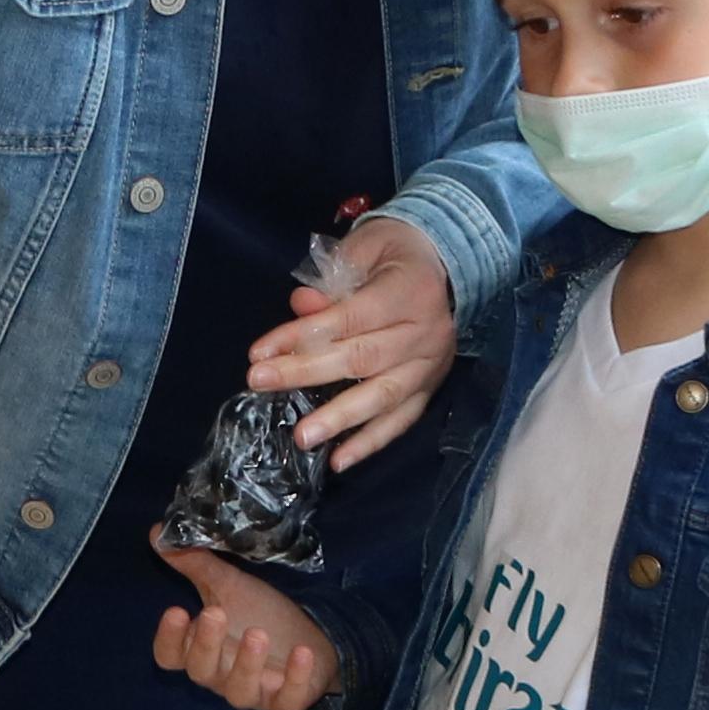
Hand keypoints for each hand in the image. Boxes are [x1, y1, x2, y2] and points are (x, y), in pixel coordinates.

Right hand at [146, 539, 338, 709]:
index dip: (169, 638)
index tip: (176, 610)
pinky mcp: (287, 700)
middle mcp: (220, 675)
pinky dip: (295, 677)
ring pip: (239, 690)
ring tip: (257, 633)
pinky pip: (287, 698)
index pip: (171, 655)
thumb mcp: (230, 586)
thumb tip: (158, 532)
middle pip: (201, 671)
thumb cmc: (260, 613)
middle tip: (216, 613)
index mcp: (200, 649)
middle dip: (206, 644)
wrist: (311, 636)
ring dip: (247, 663)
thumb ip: (196, 565)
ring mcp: (253, 691)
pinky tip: (302, 652)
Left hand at [252, 214, 458, 463]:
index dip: (302, 336)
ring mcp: (430, 365)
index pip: (348, 318)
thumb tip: (300, 307)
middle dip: (305, 373)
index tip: (259, 353)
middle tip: (259, 384)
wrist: (449, 263)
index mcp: (407, 291)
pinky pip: (401, 421)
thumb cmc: (397, 253)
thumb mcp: (365, 249)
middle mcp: (424, 332)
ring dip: (339, 420)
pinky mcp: (431, 388)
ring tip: (302, 438)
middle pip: (361, 359)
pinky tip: (339, 461)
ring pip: (383, 397)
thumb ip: (333, 279)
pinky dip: (371, 443)